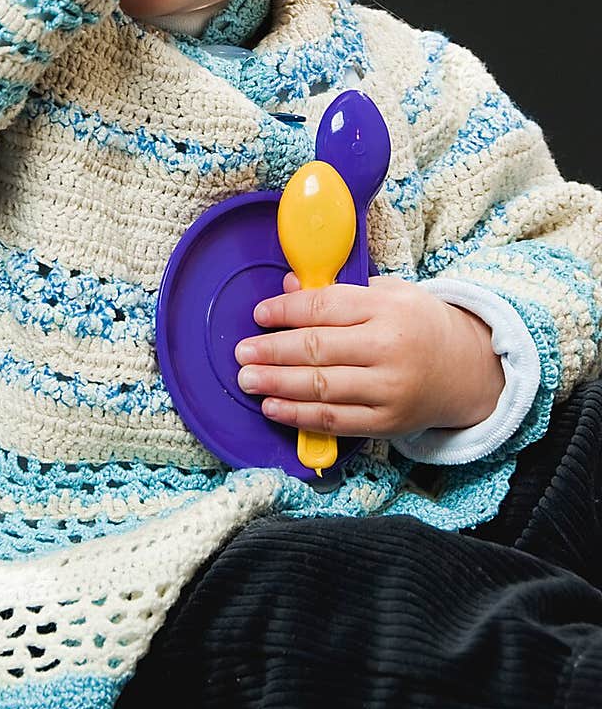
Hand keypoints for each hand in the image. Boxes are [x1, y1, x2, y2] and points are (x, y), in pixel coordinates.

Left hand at [234, 274, 504, 440]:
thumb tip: (288, 287)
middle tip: (242, 352)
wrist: (467, 368)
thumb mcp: (387, 294)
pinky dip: (299, 415)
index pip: (325, 306)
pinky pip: (335, 419)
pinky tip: (273, 407)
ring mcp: (389, 388)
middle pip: (318, 348)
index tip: (259, 314)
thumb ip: (338, 292)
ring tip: (247, 379)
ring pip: (322, 387)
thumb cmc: (418, 324)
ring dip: (277, 384)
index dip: (286, 311)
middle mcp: (389, 347)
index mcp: (387, 307)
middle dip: (272, 350)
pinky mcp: (387, 421)